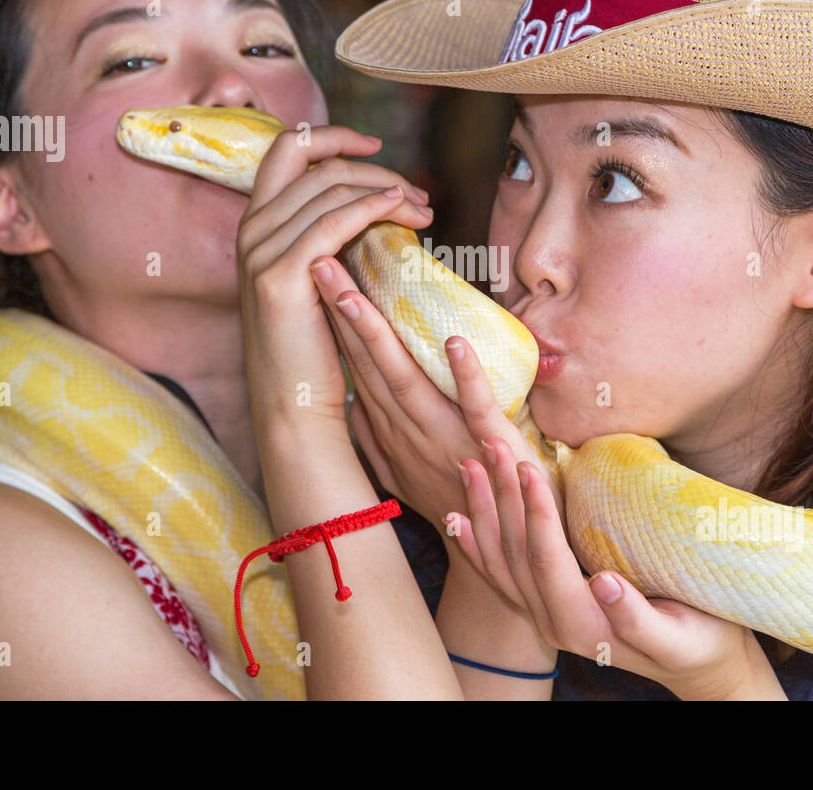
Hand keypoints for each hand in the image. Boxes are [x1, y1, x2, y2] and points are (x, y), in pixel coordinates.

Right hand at [234, 126, 431, 431]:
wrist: (292, 402)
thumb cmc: (315, 347)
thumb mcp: (317, 279)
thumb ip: (330, 237)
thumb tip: (375, 205)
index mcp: (256, 224)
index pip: (288, 149)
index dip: (333, 137)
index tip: (377, 146)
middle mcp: (252, 229)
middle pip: (316, 163)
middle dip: (374, 168)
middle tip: (419, 194)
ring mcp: (261, 250)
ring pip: (330, 186)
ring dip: (385, 188)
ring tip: (424, 208)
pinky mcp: (280, 275)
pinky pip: (334, 221)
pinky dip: (372, 207)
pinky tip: (401, 210)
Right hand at [307, 258, 552, 529]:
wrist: (498, 547)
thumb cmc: (450, 499)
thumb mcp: (400, 471)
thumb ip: (375, 435)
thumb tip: (350, 399)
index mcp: (390, 430)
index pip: (355, 369)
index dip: (332, 326)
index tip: (313, 282)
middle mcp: (408, 429)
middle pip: (368, 364)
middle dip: (341, 315)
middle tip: (320, 265)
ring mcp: (444, 434)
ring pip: (404, 379)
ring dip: (377, 336)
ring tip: (353, 295)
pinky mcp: (486, 441)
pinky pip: (474, 403)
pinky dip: (464, 372)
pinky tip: (453, 339)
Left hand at [446, 439, 785, 699]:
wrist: (701, 665)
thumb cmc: (701, 644)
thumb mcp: (679, 638)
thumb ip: (637, 619)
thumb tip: (604, 583)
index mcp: (582, 625)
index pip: (547, 561)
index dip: (535, 514)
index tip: (527, 466)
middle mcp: (552, 622)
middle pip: (515, 553)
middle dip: (502, 497)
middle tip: (490, 445)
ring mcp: (544, 614)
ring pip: (501, 560)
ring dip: (484, 510)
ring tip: (470, 463)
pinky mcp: (546, 604)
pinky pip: (501, 574)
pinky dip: (476, 544)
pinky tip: (458, 517)